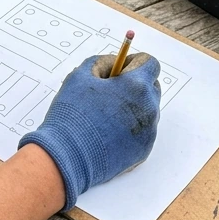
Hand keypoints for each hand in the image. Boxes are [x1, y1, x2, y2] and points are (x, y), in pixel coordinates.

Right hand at [18, 52, 161, 210]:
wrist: (67, 157)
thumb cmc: (72, 115)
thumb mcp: (80, 76)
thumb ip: (103, 62)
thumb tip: (115, 63)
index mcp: (136, 86)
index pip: (150, 63)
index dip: (133, 62)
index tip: (119, 69)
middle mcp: (149, 109)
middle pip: (151, 87)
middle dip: (133, 85)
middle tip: (109, 92)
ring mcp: (148, 132)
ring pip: (146, 110)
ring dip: (131, 107)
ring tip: (104, 116)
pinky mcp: (143, 151)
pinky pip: (141, 132)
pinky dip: (129, 128)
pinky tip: (106, 133)